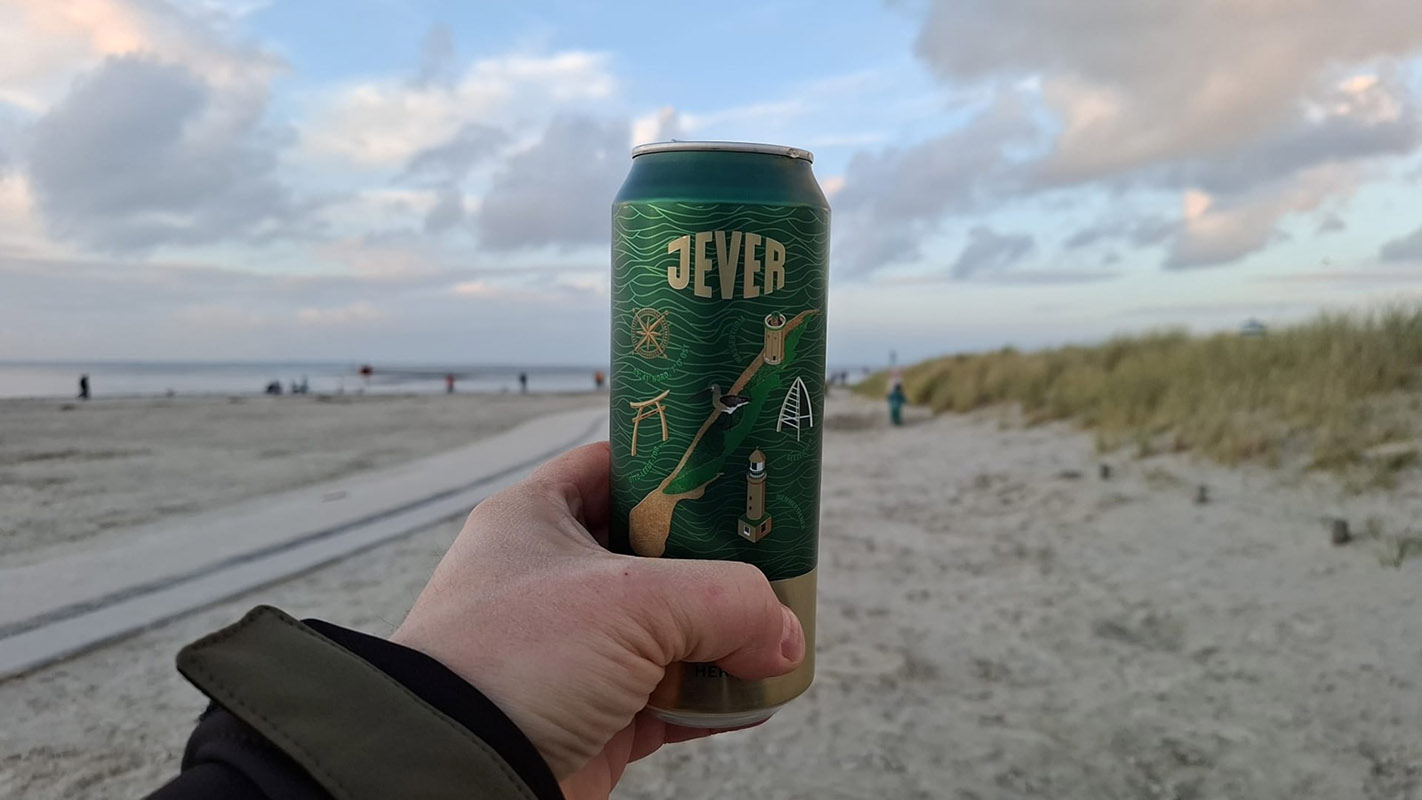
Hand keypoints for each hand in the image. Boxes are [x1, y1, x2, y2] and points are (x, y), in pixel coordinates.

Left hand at [391, 442, 805, 798]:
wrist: (456, 771)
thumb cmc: (513, 659)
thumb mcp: (632, 602)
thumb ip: (727, 601)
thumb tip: (783, 638)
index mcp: (537, 518)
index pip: (617, 467)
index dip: (676, 466)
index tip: (736, 474)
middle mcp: (551, 578)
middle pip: (655, 553)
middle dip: (716, 564)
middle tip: (773, 561)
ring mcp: (571, 650)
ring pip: (667, 630)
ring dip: (722, 639)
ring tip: (777, 637)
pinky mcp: (591, 714)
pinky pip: (668, 698)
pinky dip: (711, 700)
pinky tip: (754, 700)